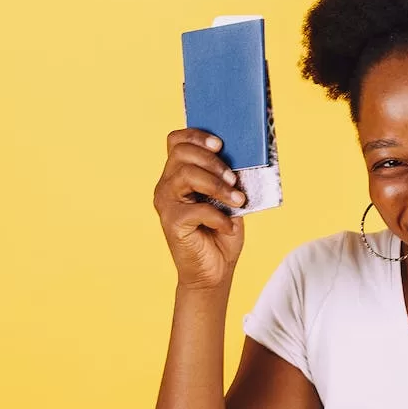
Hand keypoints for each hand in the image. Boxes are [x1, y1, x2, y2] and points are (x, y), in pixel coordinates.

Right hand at [154, 128, 248, 289]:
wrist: (214, 272)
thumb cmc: (221, 233)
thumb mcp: (228, 199)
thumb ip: (226, 177)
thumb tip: (241, 155)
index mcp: (178, 174)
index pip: (176, 141)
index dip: (196, 136)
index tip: (220, 144)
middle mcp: (166, 185)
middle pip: (182, 153)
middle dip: (212, 161)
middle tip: (233, 179)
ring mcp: (165, 203)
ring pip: (186, 175)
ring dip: (217, 186)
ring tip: (237, 200)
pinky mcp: (171, 222)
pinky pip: (196, 209)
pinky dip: (218, 217)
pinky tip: (229, 227)